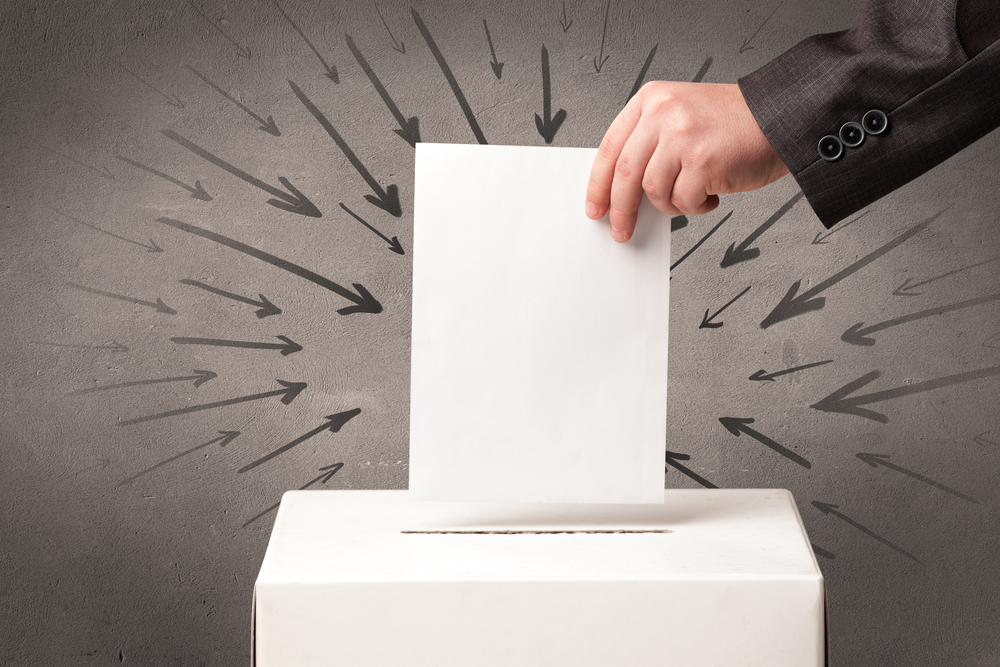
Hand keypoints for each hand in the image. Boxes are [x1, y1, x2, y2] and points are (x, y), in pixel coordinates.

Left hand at [585, 81, 788, 241]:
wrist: (780, 117)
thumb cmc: (732, 123)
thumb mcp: (680, 115)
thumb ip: (649, 143)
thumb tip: (620, 190)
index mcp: (651, 100)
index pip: (610, 148)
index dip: (598, 184)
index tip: (595, 207)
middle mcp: (663, 113)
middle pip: (624, 174)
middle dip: (620, 210)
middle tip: (620, 230)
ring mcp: (682, 136)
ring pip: (654, 191)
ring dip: (671, 204)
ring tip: (692, 194)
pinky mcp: (703, 161)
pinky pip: (683, 201)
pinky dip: (696, 207)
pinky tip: (711, 195)